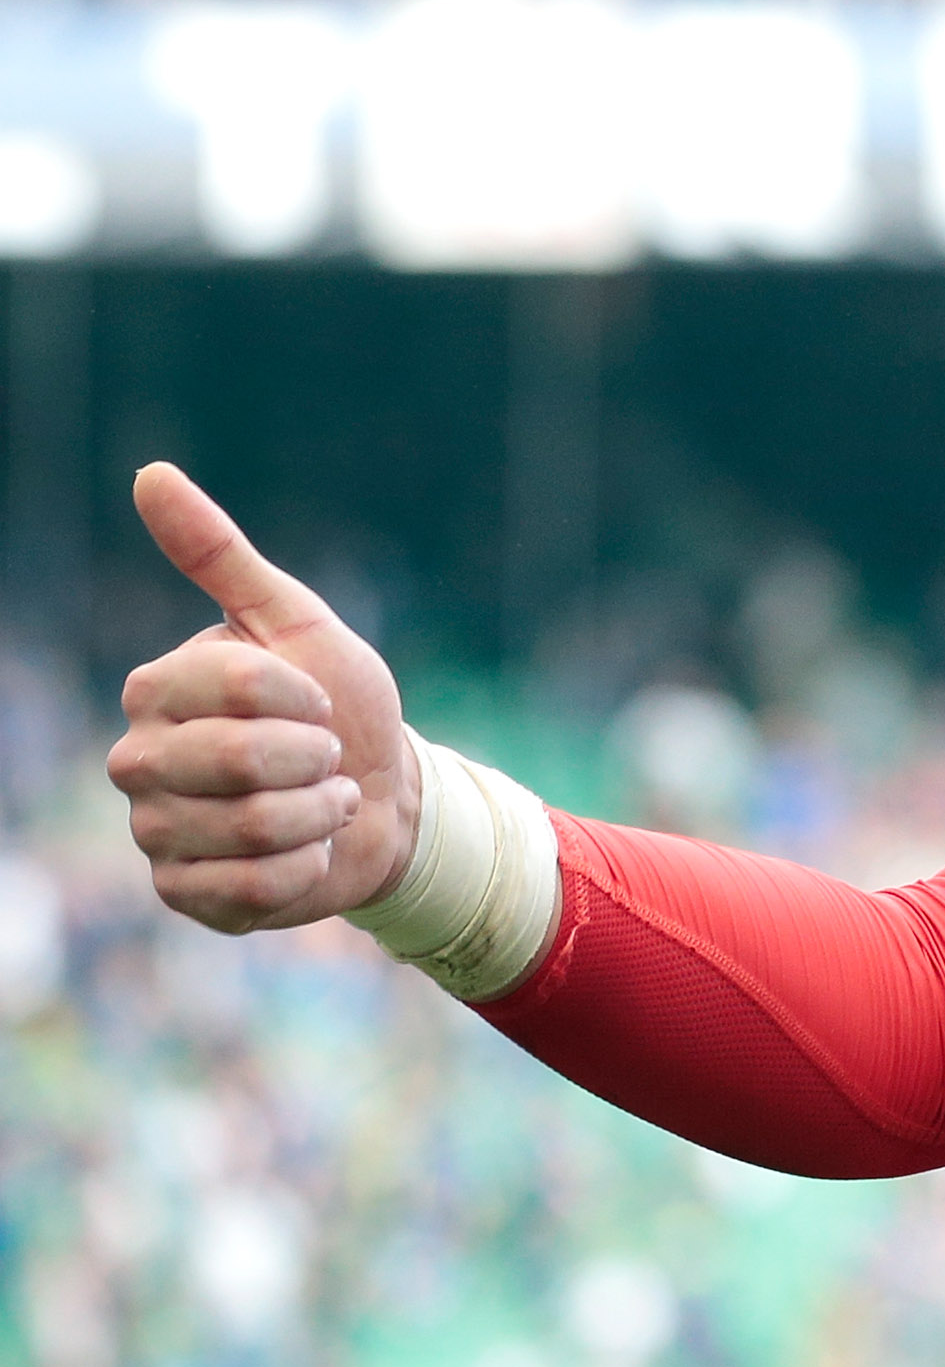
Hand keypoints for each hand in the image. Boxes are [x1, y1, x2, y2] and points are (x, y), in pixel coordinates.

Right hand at [108, 465, 421, 931]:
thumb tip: (149, 473)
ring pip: (253, 828)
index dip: (305, 697)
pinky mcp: (183, 893)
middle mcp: (138, 760)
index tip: (323, 702)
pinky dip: (309, 867)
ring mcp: (154, 831)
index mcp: (157, 689)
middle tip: (326, 756)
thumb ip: (221, 555)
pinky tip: (310, 851)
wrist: (383, 796)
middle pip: (238, 761)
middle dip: (316, 759)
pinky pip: (255, 888)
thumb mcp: (299, 622)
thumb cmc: (339, 704)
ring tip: (322, 800)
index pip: (237, 686)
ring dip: (320, 813)